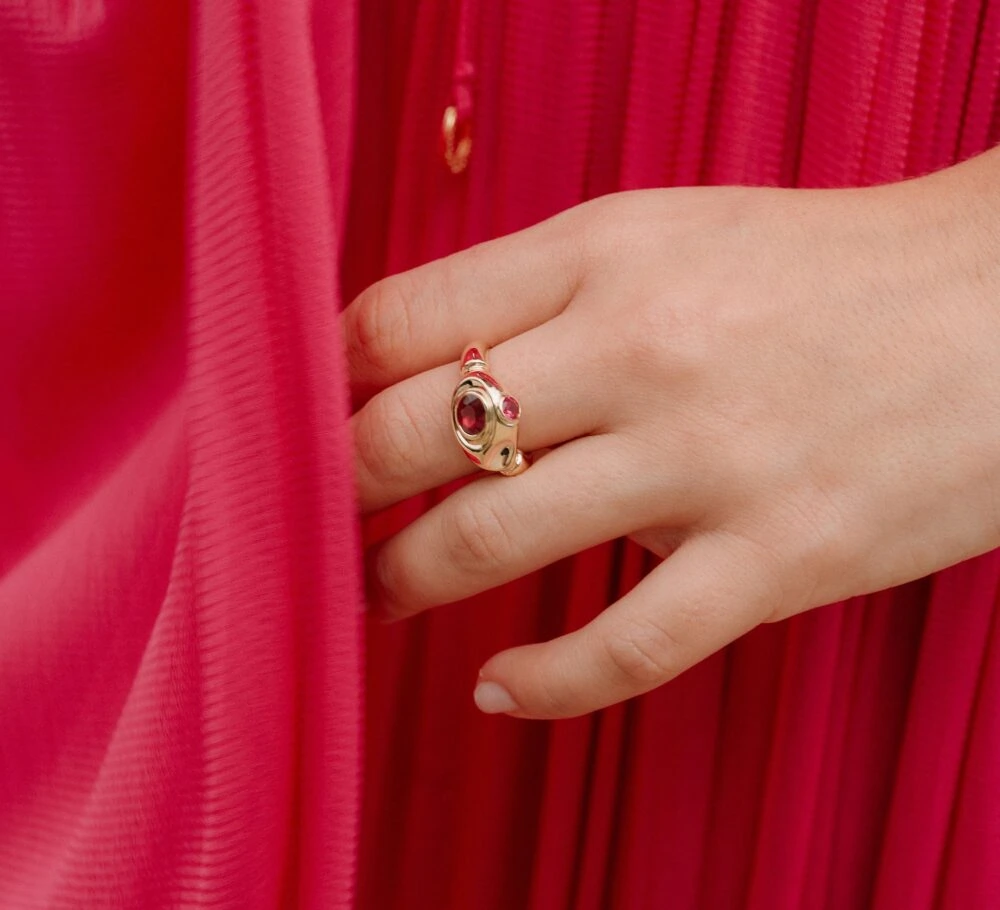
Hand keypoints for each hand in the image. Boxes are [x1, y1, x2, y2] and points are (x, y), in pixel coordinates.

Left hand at [343, 149, 999, 718]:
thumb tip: (420, 363)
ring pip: (490, 539)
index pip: (400, 317)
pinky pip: (623, 647)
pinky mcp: (778, 559)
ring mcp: (708, 460)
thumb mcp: (667, 234)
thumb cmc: (821, 269)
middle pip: (413, 430)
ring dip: (405, 581)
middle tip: (322, 516)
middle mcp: (642, 348)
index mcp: (604, 251)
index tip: (319, 418)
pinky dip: (539, 684)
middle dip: (340, 486)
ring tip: (380, 597)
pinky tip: (494, 687)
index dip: (330, 376)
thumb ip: (542, 289)